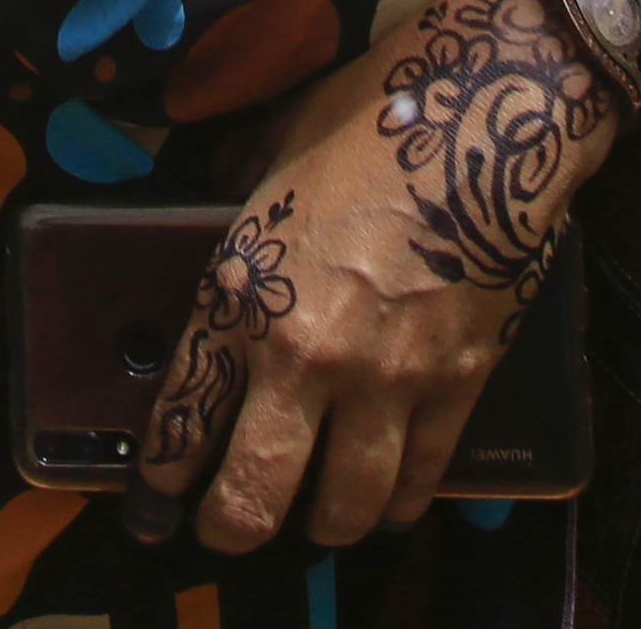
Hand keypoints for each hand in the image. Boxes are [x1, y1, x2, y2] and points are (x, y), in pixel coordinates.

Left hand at [129, 0, 613, 556]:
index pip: (183, 419)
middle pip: (254, 494)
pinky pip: (423, 474)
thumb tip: (215, 189)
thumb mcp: (273, 149)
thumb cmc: (373, 114)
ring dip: (324, 524)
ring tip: (316, 521)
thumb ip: (236, 193)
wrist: (487, 110)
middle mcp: (306, 355)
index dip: (160, 477)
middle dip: (232, 527)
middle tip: (227, 530)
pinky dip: (401, 500)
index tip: (154, 502)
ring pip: (345, 506)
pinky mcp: (458, 382)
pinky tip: (388, 503)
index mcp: (244, 293)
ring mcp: (386, 379)